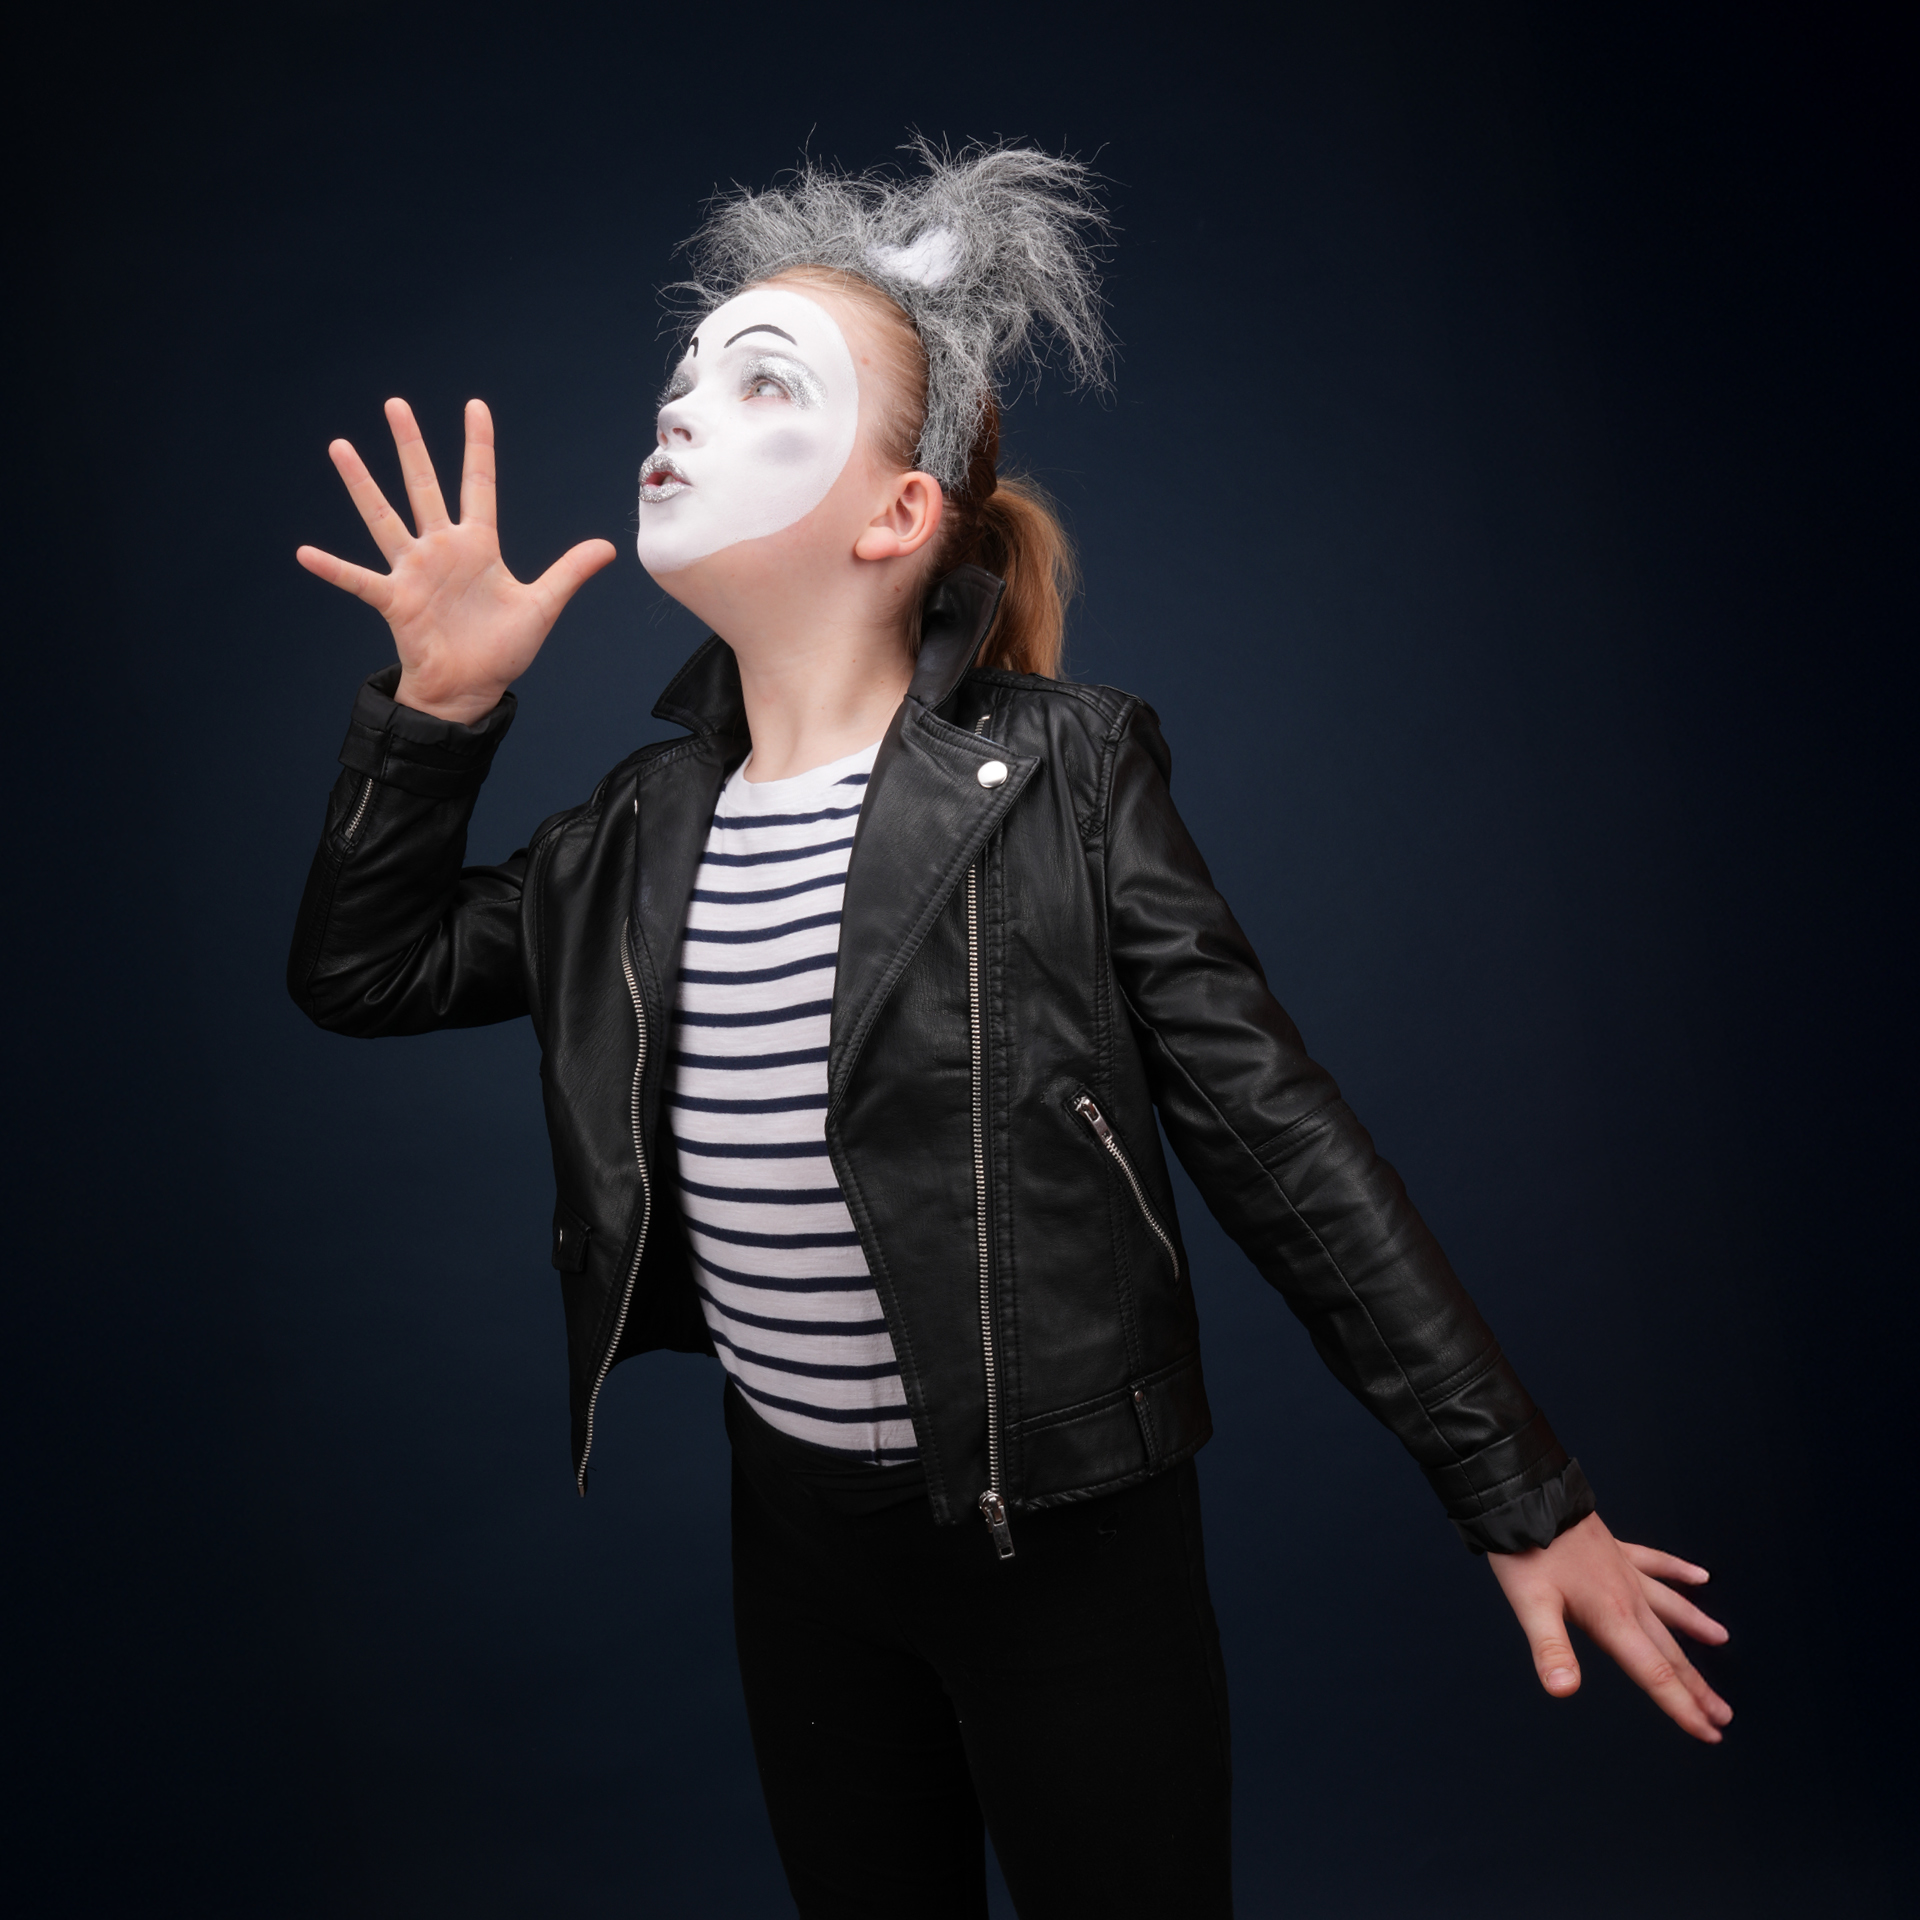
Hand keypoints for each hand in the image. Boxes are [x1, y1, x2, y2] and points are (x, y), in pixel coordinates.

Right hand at [297, 398, 615, 723]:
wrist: (471, 689)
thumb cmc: (501, 650)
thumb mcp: (542, 607)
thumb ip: (570, 572)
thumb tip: (608, 547)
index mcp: (478, 545)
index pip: (479, 483)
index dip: (478, 446)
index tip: (475, 406)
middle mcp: (442, 549)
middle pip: (424, 485)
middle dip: (411, 445)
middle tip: (395, 403)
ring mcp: (415, 571)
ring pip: (384, 517)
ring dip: (362, 485)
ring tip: (340, 446)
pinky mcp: (396, 600)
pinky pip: (359, 579)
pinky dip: (333, 568)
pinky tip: (305, 552)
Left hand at [1489, 1511, 1731, 1742]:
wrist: (1524, 1495)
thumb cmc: (1526, 1552)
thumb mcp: (1530, 1605)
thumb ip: (1550, 1649)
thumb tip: (1564, 1691)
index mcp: (1612, 1618)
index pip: (1654, 1674)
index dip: (1682, 1708)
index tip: (1710, 1734)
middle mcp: (1628, 1597)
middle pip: (1669, 1651)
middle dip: (1696, 1687)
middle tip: (1723, 1717)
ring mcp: (1625, 1570)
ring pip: (1671, 1607)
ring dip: (1696, 1628)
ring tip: (1722, 1641)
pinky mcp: (1616, 1548)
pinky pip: (1657, 1562)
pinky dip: (1678, 1571)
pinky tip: (1700, 1575)